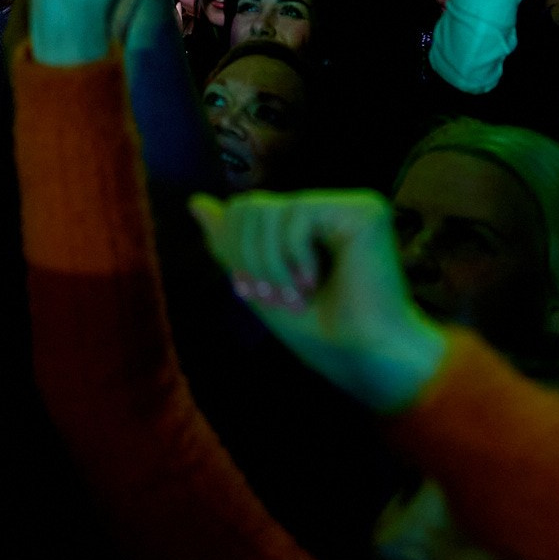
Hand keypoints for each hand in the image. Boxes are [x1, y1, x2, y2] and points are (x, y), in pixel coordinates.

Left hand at [190, 190, 447, 413]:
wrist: (362, 358)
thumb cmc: (318, 330)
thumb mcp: (258, 283)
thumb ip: (230, 242)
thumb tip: (194, 201)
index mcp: (303, 224)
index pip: (242, 210)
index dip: (234, 251)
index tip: (253, 292)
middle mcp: (326, 208)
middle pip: (249, 205)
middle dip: (249, 258)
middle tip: (276, 297)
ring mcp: (346, 206)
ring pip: (268, 209)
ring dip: (270, 263)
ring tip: (296, 295)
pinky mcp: (363, 210)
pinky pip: (297, 213)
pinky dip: (294, 255)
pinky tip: (315, 280)